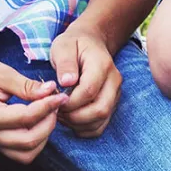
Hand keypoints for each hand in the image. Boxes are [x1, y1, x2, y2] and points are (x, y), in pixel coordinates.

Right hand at [0, 51, 65, 163]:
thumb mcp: (1, 73)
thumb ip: (26, 86)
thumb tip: (51, 91)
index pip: (27, 118)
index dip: (48, 107)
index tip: (61, 95)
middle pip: (29, 142)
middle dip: (48, 124)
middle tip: (55, 104)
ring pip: (25, 154)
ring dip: (41, 137)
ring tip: (47, 113)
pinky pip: (18, 151)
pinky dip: (32, 141)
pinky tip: (36, 121)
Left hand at [50, 22, 121, 137]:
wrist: (90, 42)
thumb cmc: (73, 44)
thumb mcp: (63, 46)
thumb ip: (65, 63)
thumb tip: (67, 82)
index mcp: (102, 64)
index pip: (89, 91)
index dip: (70, 101)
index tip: (55, 99)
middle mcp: (114, 81)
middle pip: (100, 109)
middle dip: (75, 116)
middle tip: (57, 111)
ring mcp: (115, 94)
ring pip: (101, 120)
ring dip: (78, 124)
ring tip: (61, 114)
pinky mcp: (111, 104)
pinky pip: (100, 125)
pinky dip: (84, 128)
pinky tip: (70, 118)